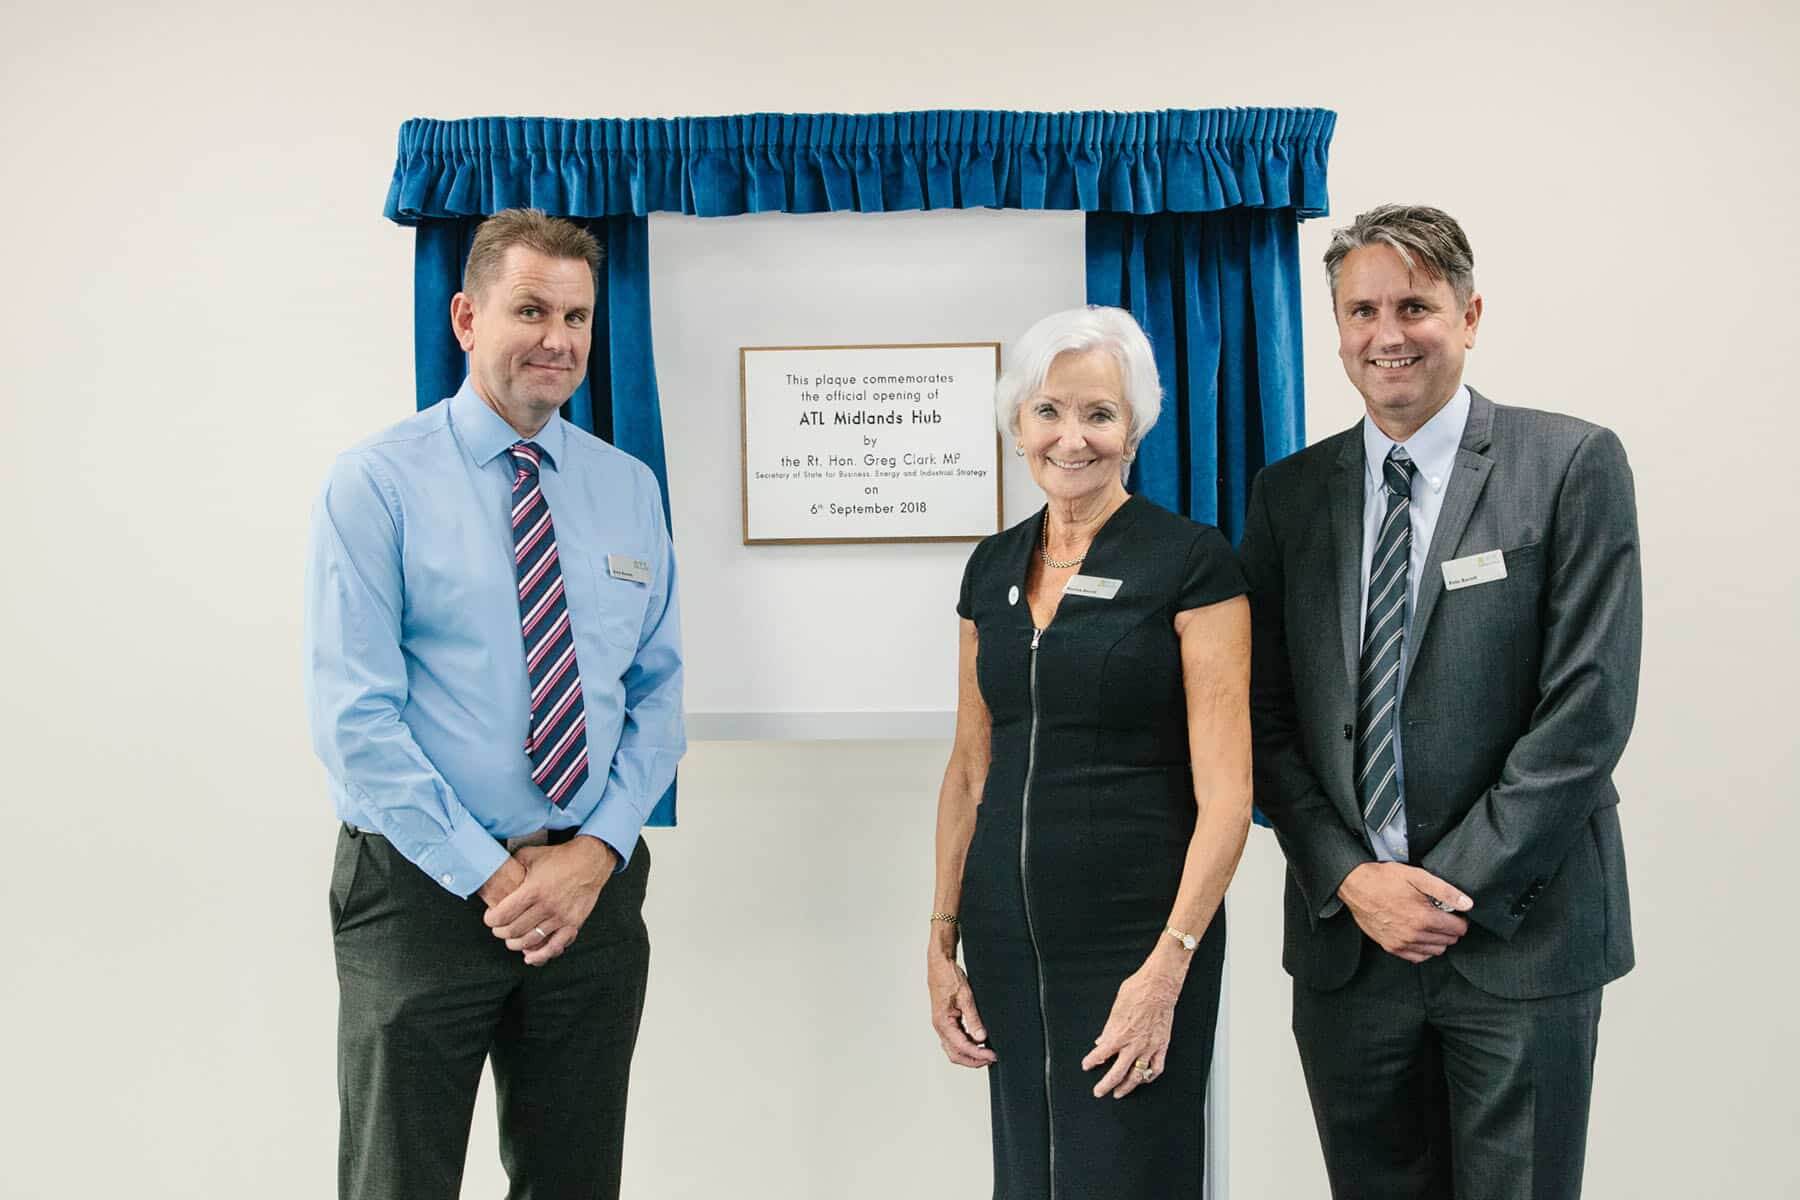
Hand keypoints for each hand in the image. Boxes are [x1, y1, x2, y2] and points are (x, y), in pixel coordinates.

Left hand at [483, 836, 616, 965]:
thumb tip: (496, 871)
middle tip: (498, 928)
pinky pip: (555, 946)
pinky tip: (530, 957)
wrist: (590, 861)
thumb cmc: (560, 857)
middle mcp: (546, 906)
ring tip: (511, 939)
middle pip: (514, 931)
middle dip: (500, 932)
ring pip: (530, 941)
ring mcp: (560, 917)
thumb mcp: (530, 854)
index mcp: (533, 890)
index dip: (491, 920)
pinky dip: (541, 955)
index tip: (490, 917)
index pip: (503, 915)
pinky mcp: (573, 924)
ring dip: (516, 944)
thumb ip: (512, 864)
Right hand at [927, 951, 995, 1067]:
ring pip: (954, 1049)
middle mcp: (940, 1026)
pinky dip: (967, 1045)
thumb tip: (981, 1037)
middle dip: (973, 1060)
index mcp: (943, 1022)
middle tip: (991, 1058)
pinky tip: (978, 1042)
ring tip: (987, 1052)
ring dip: (970, 1054)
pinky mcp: (946, 1021)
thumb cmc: (948, 976)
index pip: (962, 1047)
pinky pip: (955, 1039)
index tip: (992, 1055)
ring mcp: (942, 1025)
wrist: (940, 964)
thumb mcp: (965, 996)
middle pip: (955, 1054)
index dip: (978, 1054)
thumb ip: (973, 1019)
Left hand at [1081, 960, 1180, 1098]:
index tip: (1086, 1066)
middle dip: (1106, 1085)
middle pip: (1117, 1073)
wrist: (1159, 985)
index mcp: (1120, 1033)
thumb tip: (1102, 1041)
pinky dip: (1149, 1076)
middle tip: (1099, 1092)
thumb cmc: (1137, 991)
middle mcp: (1134, 1044)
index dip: (1091, 1062)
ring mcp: (1150, 1047)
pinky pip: (1157, 1068)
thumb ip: (1109, 1028)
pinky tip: (1144, 1079)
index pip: (1101, 1054)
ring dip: (1127, 1086)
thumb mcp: (1116, 1007)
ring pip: (1138, 1075)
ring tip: (1120, 1092)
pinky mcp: (1162, 1045)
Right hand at [1338, 862, 1472, 962]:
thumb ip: (1445, 891)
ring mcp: (1402, 943)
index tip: (1453, 912)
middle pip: (1449, 941)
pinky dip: (1423, 949)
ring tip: (1430, 924)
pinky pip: (1418, 957)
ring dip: (1438, 940)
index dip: (1460, 919)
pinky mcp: (1391, 947)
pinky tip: (1419, 935)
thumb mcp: (1417, 876)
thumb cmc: (1386, 879)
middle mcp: (1414, 935)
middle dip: (1449, 929)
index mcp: (1424, 917)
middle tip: (1440, 915)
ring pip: (1435, 951)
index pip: (1458, 929)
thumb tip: (1468, 904)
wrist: (1356, 886)